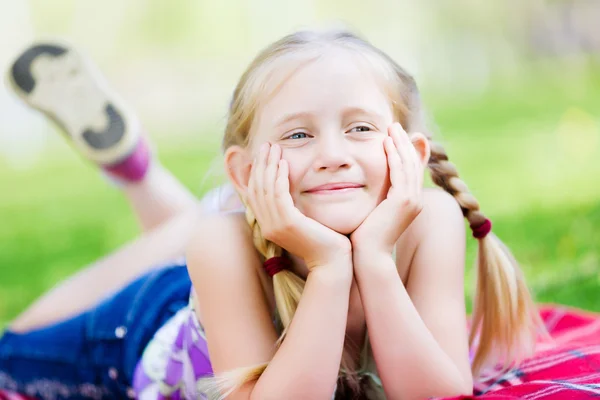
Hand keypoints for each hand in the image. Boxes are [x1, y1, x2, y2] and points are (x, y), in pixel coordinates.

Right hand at [246, 143, 351, 270]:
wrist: (333, 262)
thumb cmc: (325, 241)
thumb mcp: (304, 221)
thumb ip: (294, 208)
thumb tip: (292, 190)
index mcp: (268, 226)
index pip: (254, 194)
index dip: (257, 172)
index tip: (264, 154)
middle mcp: (267, 226)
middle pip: (256, 188)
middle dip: (260, 164)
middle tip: (266, 145)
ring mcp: (275, 226)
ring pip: (265, 189)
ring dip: (269, 165)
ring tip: (274, 148)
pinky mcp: (287, 224)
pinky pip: (278, 195)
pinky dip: (279, 177)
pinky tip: (284, 163)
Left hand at [350, 123, 425, 255]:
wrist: (368, 257)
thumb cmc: (364, 238)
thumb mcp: (371, 211)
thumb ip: (373, 197)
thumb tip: (365, 187)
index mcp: (410, 202)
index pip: (410, 169)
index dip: (405, 150)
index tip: (394, 135)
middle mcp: (415, 200)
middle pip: (413, 163)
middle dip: (404, 142)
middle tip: (394, 125)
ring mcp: (412, 201)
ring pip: (408, 164)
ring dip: (400, 144)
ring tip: (391, 128)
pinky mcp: (403, 201)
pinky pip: (400, 172)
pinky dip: (394, 155)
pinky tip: (386, 143)